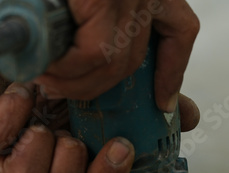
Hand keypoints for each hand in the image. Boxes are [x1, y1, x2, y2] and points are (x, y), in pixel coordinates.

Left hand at [0, 66, 199, 172]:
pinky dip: (8, 119)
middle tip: (80, 141)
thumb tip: (187, 115)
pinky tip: (22, 94)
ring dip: (44, 154)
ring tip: (47, 120)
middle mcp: (41, 168)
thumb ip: (148, 100)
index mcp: (74, 162)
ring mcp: (5, 160)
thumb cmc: (58, 65)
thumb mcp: (112, 80)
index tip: (121, 148)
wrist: (14, 40)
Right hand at [37, 0, 199, 109]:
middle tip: (67, 88)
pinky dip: (69, 67)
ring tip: (48, 78)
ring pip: (114, 61)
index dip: (171, 71)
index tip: (163, 100)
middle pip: (136, 55)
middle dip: (101, 84)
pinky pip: (95, 52)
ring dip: (77, 81)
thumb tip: (81, 47)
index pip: (180, 29)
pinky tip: (48, 66)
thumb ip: (97, 15)